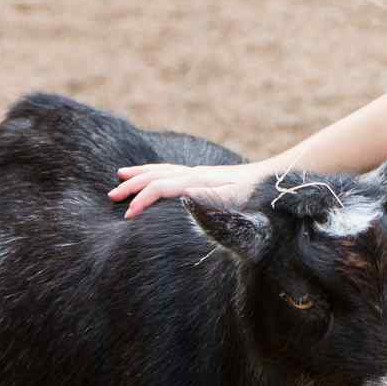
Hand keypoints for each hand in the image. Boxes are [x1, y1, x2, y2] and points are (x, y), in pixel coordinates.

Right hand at [108, 160, 269, 217]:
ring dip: (139, 174)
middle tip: (111, 197)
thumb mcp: (236, 201)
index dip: (142, 200)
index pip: (161, 187)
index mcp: (198, 181)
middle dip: (132, 185)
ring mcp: (199, 173)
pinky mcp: (205, 176)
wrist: (275, 180)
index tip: (127, 216)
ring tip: (120, 175)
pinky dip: (155, 171)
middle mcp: (195, 174)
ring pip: (161, 169)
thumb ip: (210, 199)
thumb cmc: (257, 197)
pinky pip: (172, 170)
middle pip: (155, 175)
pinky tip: (154, 175)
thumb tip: (183, 196)